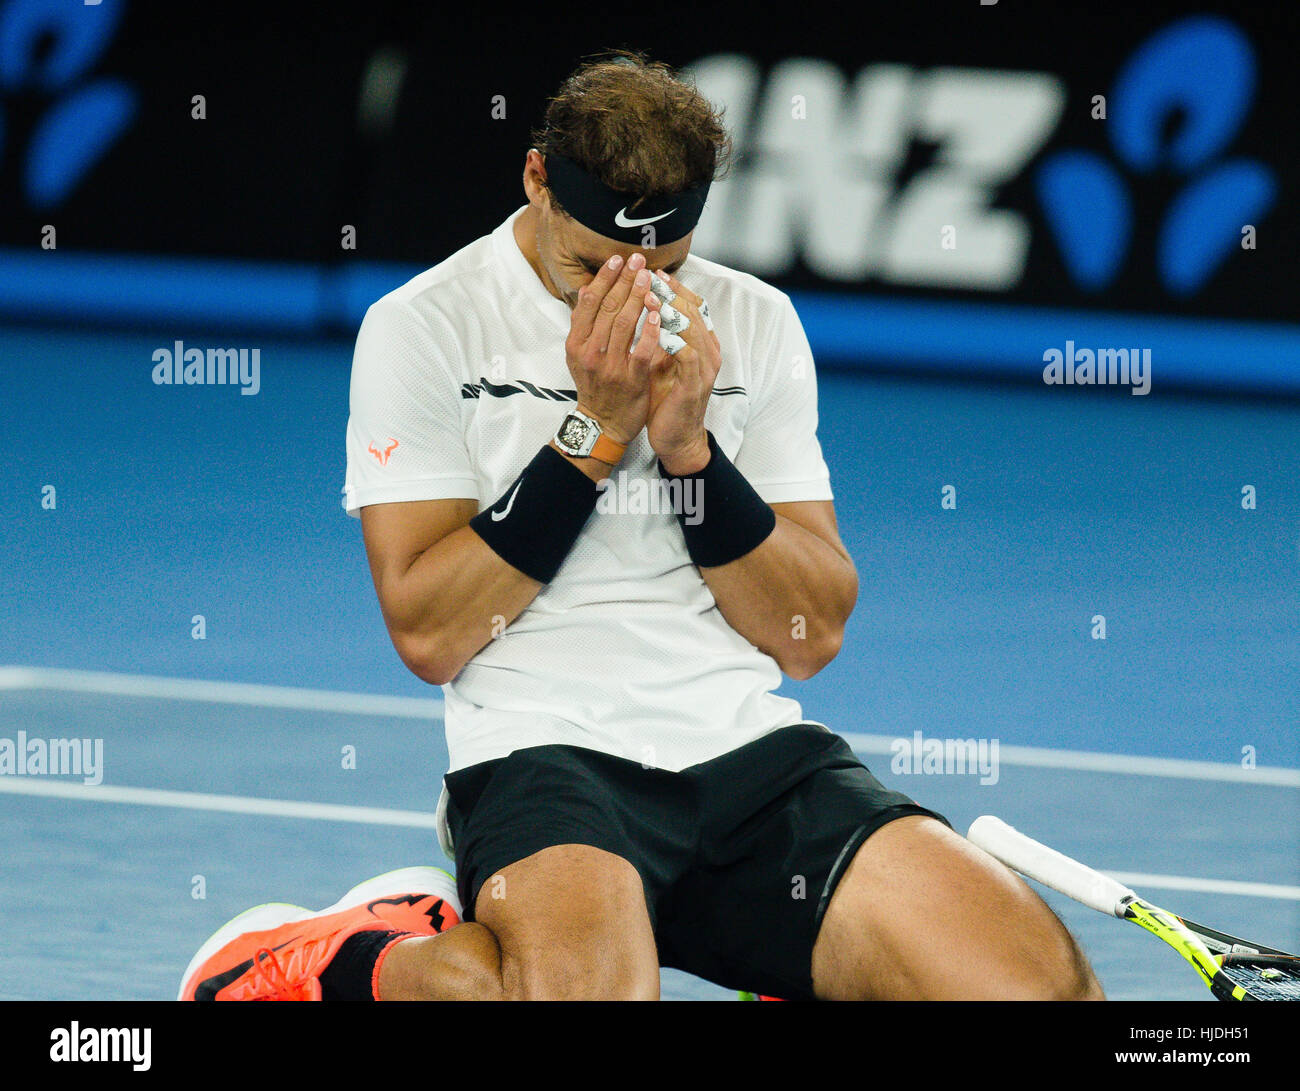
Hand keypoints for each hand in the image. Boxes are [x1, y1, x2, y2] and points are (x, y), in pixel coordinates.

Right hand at [564, 252, 670, 445]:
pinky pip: (643, 348)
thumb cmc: (595, 386)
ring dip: (638, 297)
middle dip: (625, 280)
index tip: (618, 259)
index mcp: (576, 344)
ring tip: (649, 278)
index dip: (604, 278)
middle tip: (639, 261)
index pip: (589, 303)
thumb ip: (583, 324)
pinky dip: (652, 329)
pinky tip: (660, 312)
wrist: (603, 423)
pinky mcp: (631, 378)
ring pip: (625, 324)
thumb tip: (586, 290)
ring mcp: (611, 366)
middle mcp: (590, 352)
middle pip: (608, 308)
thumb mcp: (579, 355)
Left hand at [646, 270, 719, 473]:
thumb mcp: (659, 363)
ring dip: (669, 310)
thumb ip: (655, 338)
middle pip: (692, 311)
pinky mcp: (695, 384)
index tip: (652, 273)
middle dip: (669, 291)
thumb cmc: (666, 400)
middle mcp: (707, 351)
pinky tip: (655, 328)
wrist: (676, 439)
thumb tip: (635, 311)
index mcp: (700, 344)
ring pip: (691, 328)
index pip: (691, 306)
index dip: (673, 288)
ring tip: (648, 294)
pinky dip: (672, 338)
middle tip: (648, 275)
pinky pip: (687, 354)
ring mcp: (704, 367)